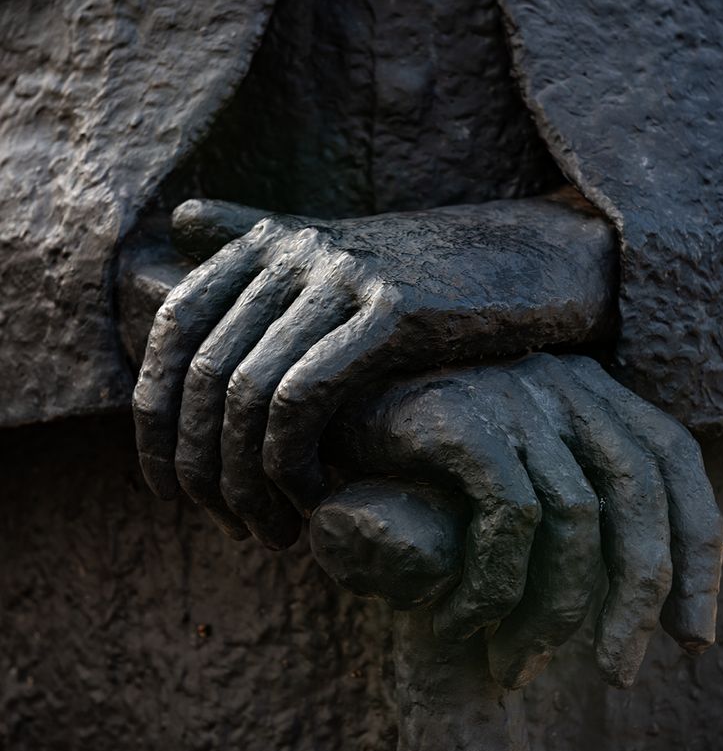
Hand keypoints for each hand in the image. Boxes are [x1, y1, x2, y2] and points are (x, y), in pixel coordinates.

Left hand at [133, 193, 615, 545]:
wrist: (537, 261)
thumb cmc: (431, 278)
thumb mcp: (337, 250)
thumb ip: (259, 237)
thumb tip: (178, 219)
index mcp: (267, 241)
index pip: (171, 335)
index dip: (156, 423)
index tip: (170, 492)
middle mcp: (293, 252)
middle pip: (202, 375)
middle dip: (200, 469)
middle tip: (227, 527)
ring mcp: (342, 277)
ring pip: (248, 395)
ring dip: (246, 481)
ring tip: (271, 532)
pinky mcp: (391, 311)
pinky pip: (305, 398)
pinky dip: (292, 461)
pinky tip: (314, 497)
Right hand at [323, 354, 722, 688]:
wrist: (309, 415)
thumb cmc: (405, 462)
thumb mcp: (495, 475)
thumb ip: (552, 502)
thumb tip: (617, 596)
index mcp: (581, 387)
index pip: (670, 460)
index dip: (698, 553)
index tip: (691, 637)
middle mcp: (556, 379)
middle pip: (638, 491)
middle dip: (638, 599)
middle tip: (615, 671)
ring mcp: (508, 392)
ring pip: (574, 518)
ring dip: (552, 611)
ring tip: (513, 665)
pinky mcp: (459, 416)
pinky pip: (508, 517)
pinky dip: (492, 587)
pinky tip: (456, 623)